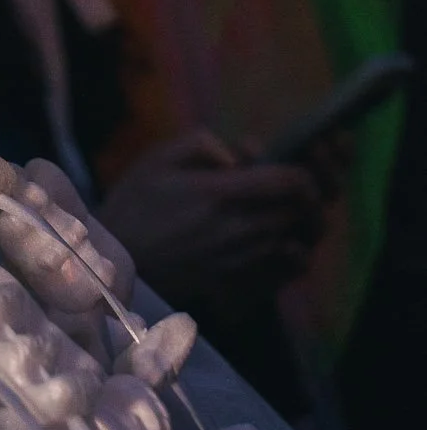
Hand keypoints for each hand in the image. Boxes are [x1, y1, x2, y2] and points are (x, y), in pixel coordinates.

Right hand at [96, 130, 325, 309]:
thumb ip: (203, 144)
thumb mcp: (159, 157)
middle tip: (296, 188)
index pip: (289, 183)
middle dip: (309, 198)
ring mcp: (243, 262)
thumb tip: (246, 152)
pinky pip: (287, 274)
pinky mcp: (242, 286)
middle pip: (302, 215)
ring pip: (300, 244)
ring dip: (303, 226)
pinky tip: (280, 245)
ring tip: (289, 214)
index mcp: (220, 193)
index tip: (294, 166)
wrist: (120, 260)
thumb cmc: (136, 204)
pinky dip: (295, 257)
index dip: (304, 172)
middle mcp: (239, 230)